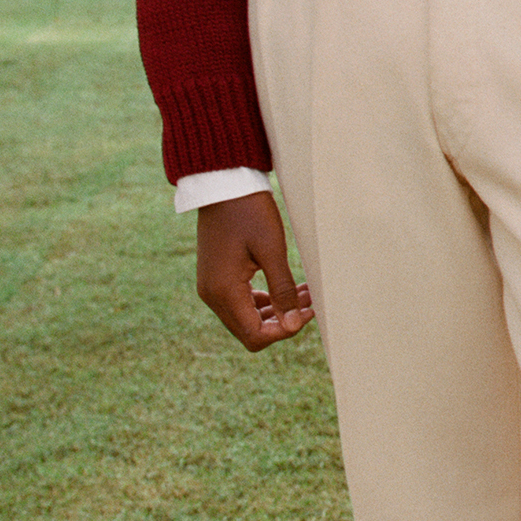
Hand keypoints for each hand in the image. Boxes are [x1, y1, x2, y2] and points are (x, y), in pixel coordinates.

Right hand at [196, 193, 315, 350]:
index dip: (284, 331)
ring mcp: (211, 287)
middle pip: (249, 331)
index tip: (308, 312)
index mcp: (223, 291)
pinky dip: (264, 301)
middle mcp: (212, 295)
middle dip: (282, 322)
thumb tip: (291, 325)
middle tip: (309, 303)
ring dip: (275, 311)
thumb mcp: (272, 250)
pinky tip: (286, 287)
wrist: (222, 185)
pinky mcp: (216, 278)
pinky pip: (240, 303)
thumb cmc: (249, 212)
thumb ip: (282, 290)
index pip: (255, 335)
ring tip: (304, 294)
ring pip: (246, 318)